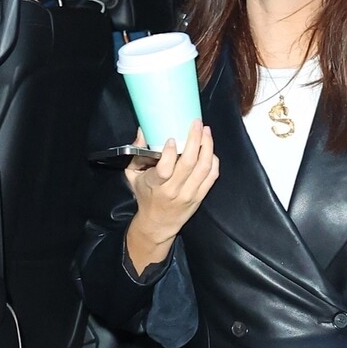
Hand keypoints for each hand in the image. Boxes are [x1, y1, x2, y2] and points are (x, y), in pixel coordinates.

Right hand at [124, 120, 218, 273]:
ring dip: (207, 147)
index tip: (172, 138)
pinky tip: (210, 150)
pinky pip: (212, 176)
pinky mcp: (200, 196)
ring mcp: (190, 194)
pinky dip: (213, 161)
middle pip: (189, 163)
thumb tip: (143, 131)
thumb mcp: (133, 176)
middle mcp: (174, 190)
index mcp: (156, 185)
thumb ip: (136, 154)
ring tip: (206, 132)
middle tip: (196, 124)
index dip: (170, 153)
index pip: (165, 169)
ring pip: (204, 168)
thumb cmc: (145, 196)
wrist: (159, 223)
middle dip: (195, 140)